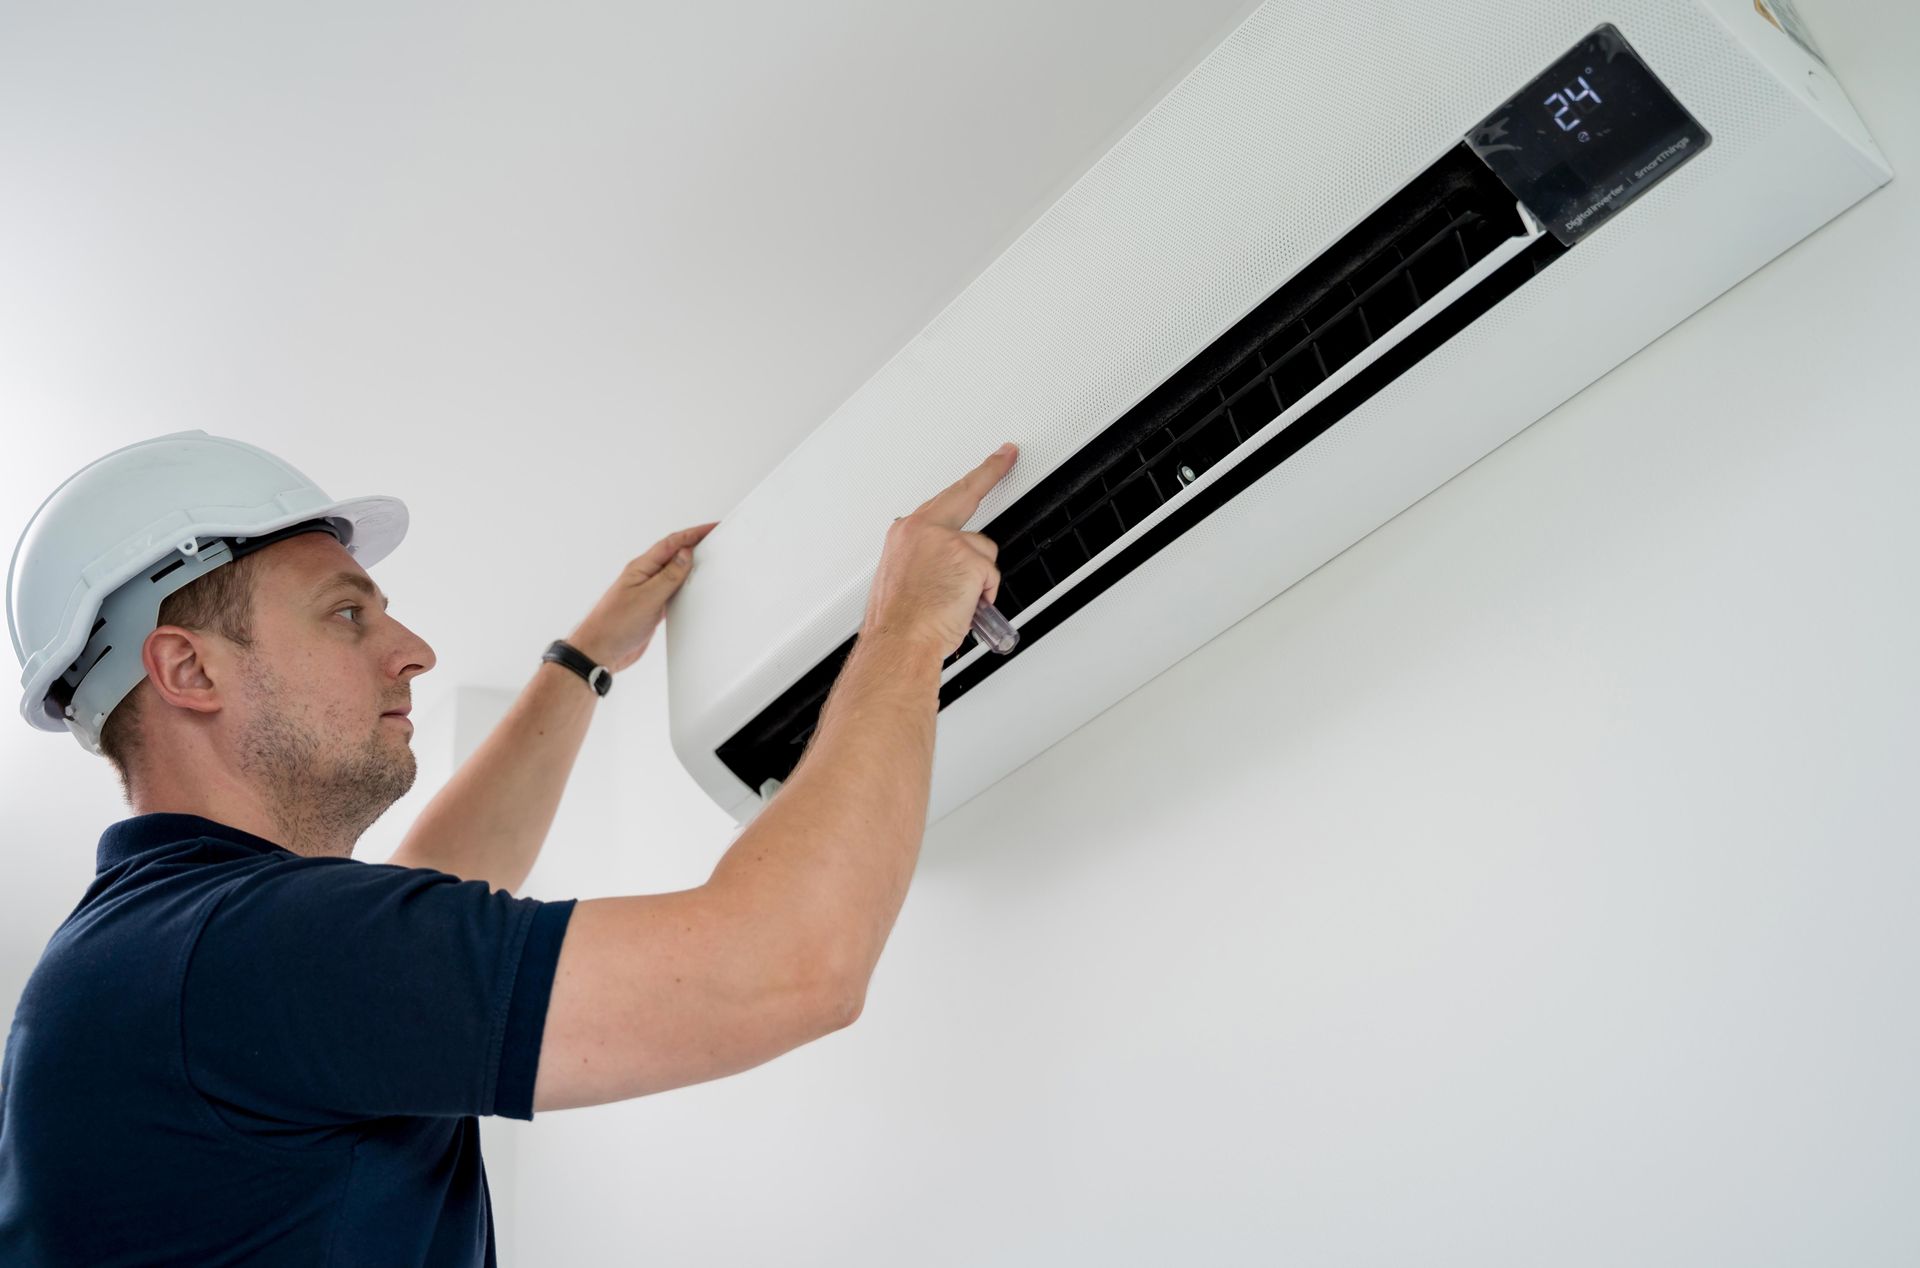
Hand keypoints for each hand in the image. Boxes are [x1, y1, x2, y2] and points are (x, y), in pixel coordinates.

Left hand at [569, 522, 719, 672]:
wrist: (600, 651)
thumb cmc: (613, 625)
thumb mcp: (647, 598)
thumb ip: (669, 576)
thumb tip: (686, 554)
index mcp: (641, 568)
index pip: (672, 543)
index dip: (693, 533)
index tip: (711, 528)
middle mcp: (644, 577)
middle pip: (673, 554)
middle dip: (694, 544)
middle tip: (713, 538)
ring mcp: (648, 592)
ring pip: (674, 573)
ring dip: (690, 566)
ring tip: (708, 559)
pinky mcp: (651, 608)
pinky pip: (672, 591)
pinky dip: (685, 587)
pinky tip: (692, 589)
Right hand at [862, 442, 1017, 656]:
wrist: (898, 642)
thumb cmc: (900, 621)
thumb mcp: (903, 578)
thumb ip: (926, 558)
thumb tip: (946, 565)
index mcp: (905, 533)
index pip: (943, 498)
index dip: (972, 478)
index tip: (993, 458)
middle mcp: (923, 529)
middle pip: (967, 495)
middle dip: (990, 472)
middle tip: (1007, 454)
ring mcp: (947, 542)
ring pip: (983, 550)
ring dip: (978, 578)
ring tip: (955, 601)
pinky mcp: (968, 559)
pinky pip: (991, 575)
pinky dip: (984, 595)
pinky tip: (963, 605)